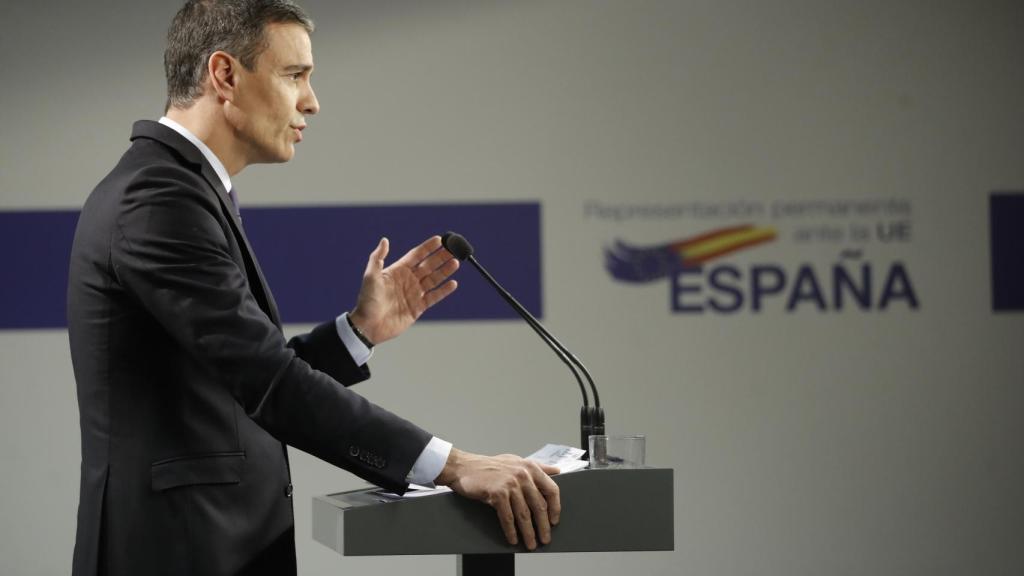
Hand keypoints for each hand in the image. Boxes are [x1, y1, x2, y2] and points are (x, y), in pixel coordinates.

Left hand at [350, 236, 458, 344]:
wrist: (368, 325)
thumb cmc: (367, 300)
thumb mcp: (370, 276)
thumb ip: (377, 257)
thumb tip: (384, 240)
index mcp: (398, 270)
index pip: (416, 255)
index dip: (428, 247)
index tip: (439, 239)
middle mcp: (408, 280)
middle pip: (429, 265)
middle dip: (440, 257)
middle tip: (453, 249)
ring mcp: (414, 293)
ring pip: (434, 279)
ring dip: (445, 271)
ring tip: (455, 262)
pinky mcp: (418, 307)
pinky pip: (434, 297)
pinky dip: (444, 290)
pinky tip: (453, 283)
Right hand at [435, 448, 560, 549]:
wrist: (464, 467)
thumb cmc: (490, 466)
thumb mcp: (516, 461)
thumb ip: (538, 467)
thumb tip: (557, 471)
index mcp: (530, 467)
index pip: (551, 489)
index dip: (555, 508)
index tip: (554, 520)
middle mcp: (522, 475)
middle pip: (539, 505)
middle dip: (543, 526)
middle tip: (545, 538)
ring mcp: (510, 484)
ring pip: (524, 514)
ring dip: (528, 532)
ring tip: (531, 543)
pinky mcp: (497, 493)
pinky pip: (508, 517)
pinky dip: (511, 530)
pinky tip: (513, 538)